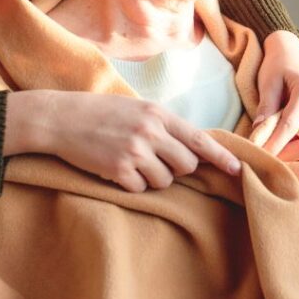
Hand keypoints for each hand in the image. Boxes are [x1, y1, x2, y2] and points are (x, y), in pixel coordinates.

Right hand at [6, 89, 240, 191]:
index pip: (199, 139)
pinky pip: (140, 189)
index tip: (237, 170)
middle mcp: (150, 132)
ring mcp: (134, 152)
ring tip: (130, 162)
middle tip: (155, 162)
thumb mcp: (136, 108)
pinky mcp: (118, 170)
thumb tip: (192, 149)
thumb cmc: (100, 113)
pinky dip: (131, 184)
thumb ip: (163, 125)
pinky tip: (115, 169)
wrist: (60, 118)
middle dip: (177, 170)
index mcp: (157, 114)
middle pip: (186, 165)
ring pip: (164, 181)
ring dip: (151, 178)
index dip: (221, 157)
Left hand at [248, 30, 298, 158]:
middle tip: (266, 156)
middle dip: (287, 155)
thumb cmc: (278, 66)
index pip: (290, 127)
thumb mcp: (268, 82)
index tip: (257, 155)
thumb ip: (266, 108)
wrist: (294, 54)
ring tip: (272, 148)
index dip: (273, 145)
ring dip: (293, 153)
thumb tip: (259, 136)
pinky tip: (284, 144)